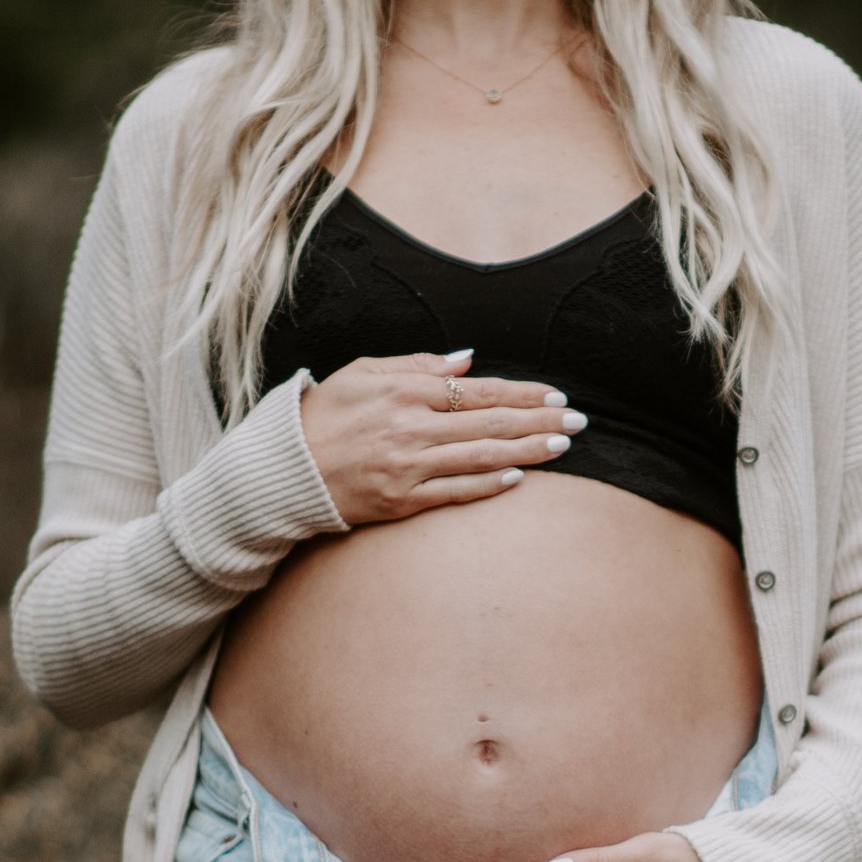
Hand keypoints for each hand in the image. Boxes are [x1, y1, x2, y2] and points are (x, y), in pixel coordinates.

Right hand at [299, 347, 582, 525]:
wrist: (282, 469)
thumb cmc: (322, 415)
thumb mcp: (363, 372)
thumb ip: (417, 364)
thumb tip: (467, 361)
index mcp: (405, 391)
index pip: (479, 390)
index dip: (523, 392)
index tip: (556, 396)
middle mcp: (411, 428)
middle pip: (491, 422)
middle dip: (540, 421)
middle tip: (579, 423)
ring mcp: (408, 467)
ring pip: (482, 456)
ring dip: (528, 450)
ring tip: (562, 447)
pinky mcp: (401, 501)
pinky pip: (455, 492)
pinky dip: (489, 484)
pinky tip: (519, 477)